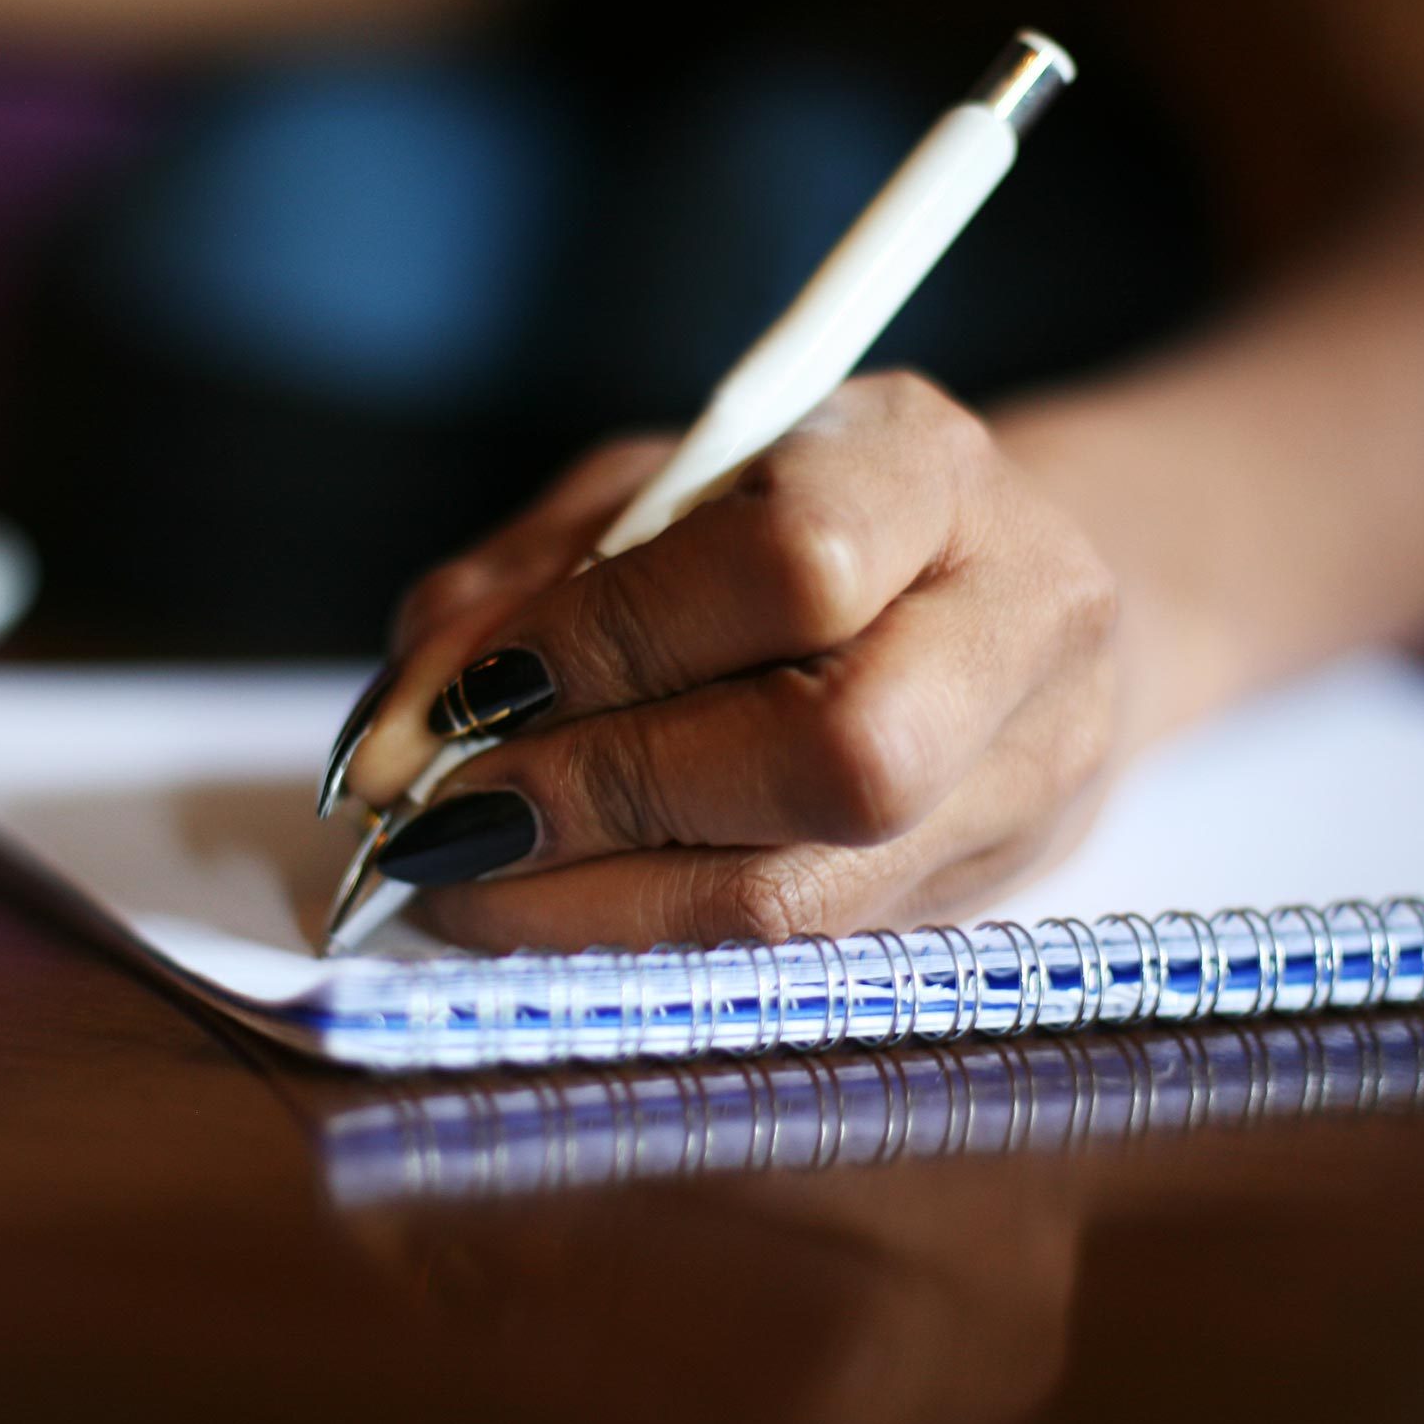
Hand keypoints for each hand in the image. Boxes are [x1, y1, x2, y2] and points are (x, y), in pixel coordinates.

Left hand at [343, 371, 1122, 949]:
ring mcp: (1023, 778)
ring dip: (591, 902)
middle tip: (449, 815)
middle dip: (606, 793)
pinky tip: (541, 907)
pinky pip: (785, 957)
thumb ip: (519, 586)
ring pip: (804, 896)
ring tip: (461, 877)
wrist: (999, 589)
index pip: (792, 565)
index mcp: (925, 465)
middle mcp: (1017, 621)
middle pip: (837, 754)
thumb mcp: (647, 490)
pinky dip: (634, 937)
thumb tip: (399, 733)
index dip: (613, 643)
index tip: (469, 694)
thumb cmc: (790, 512)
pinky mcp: (977, 898)